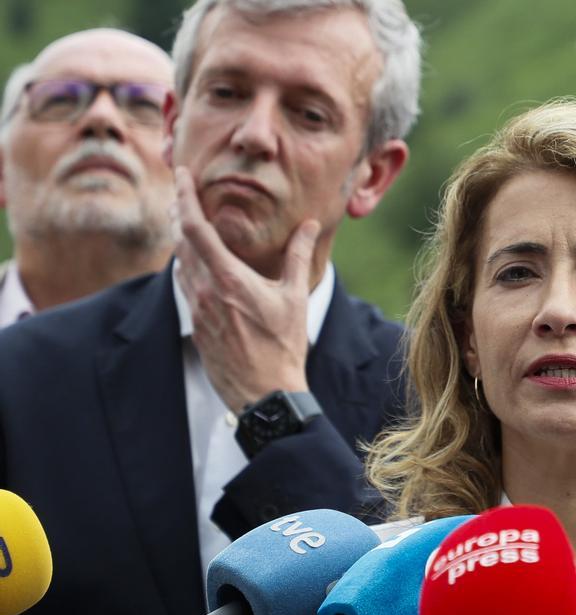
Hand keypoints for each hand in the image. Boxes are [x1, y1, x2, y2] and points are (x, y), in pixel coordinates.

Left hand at [174, 167, 315, 411]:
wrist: (265, 392)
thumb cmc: (284, 346)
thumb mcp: (295, 297)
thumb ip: (298, 256)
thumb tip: (309, 225)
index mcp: (228, 279)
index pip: (195, 228)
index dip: (184, 197)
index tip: (182, 175)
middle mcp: (205, 291)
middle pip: (180, 241)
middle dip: (179, 213)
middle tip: (182, 192)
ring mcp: (197, 309)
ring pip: (179, 263)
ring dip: (181, 240)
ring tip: (188, 222)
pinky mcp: (195, 324)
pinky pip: (184, 285)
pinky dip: (187, 265)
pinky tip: (196, 263)